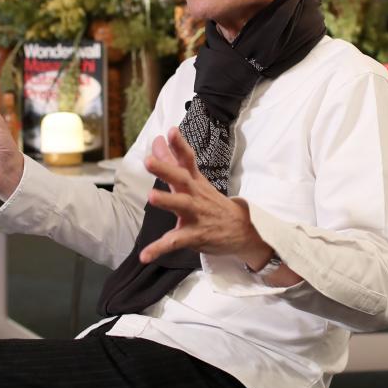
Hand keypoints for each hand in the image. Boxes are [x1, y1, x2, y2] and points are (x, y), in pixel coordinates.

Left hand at [139, 127, 271, 266]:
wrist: (243, 230)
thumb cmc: (212, 203)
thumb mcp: (195, 181)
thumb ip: (173, 161)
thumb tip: (158, 140)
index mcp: (195, 181)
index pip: (188, 160)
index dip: (179, 145)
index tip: (169, 132)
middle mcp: (195, 195)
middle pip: (181, 179)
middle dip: (165, 169)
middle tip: (149, 160)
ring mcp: (196, 215)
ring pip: (181, 206)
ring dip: (166, 200)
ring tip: (151, 196)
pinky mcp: (195, 235)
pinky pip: (175, 242)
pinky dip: (159, 249)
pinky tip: (144, 255)